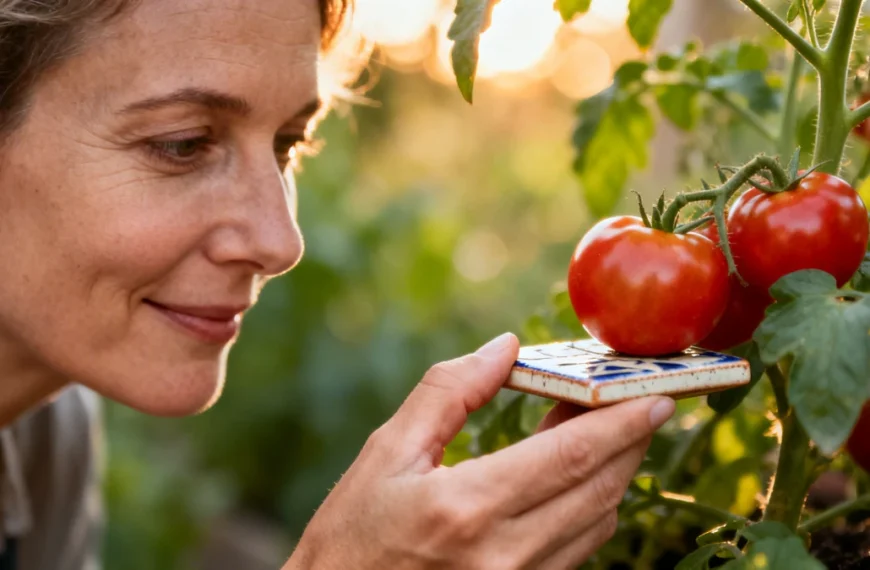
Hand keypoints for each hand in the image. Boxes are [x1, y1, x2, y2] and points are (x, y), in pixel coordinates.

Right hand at [285, 333, 674, 569]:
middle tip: (643, 400)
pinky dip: (590, 506)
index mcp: (469, 508)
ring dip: (614, 472)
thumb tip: (504, 348)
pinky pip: (578, 550)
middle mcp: (505, 555)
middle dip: (630, 440)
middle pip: (599, 488)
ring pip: (597, 522)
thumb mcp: (386, 454)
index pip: (571, 456)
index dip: (622, 422)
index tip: (657, 394)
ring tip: (609, 428)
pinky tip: (578, 476)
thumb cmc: (350, 534)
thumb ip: (448, 393)